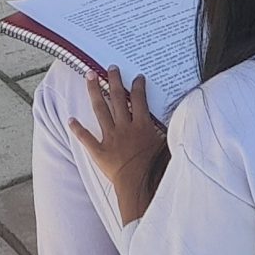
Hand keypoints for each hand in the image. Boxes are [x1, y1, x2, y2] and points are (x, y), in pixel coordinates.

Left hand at [70, 69, 167, 221]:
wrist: (139, 186)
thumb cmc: (156, 169)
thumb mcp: (169, 147)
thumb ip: (172, 132)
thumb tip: (184, 120)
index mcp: (142, 125)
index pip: (139, 99)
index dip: (138, 86)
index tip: (137, 77)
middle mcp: (124, 127)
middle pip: (117, 98)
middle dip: (113, 80)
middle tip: (110, 68)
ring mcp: (110, 138)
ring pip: (100, 110)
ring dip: (94, 92)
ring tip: (88, 76)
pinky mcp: (99, 151)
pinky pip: (86, 138)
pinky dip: (77, 128)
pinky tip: (70, 119)